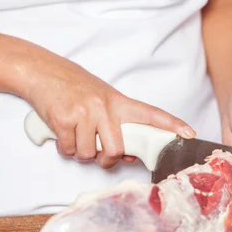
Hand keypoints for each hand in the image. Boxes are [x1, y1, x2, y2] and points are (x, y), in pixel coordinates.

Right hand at [23, 57, 195, 168]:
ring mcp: (84, 113)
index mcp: (119, 101)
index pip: (151, 114)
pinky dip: (65, 148)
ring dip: (82, 153)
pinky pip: (69, 150)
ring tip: (76, 136)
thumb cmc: (75, 87)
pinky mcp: (63, 120)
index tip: (189, 133)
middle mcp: (104, 107)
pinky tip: (63, 134)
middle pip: (116, 150)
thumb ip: (117, 124)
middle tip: (101, 155)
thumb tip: (128, 156)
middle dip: (108, 160)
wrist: (42, 71)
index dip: (171, 125)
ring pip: (89, 154)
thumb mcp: (102, 99)